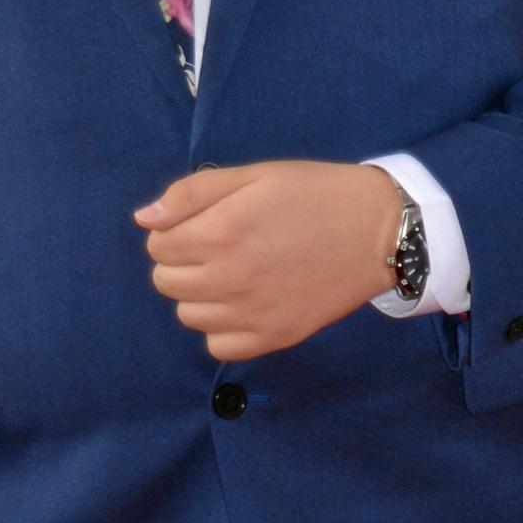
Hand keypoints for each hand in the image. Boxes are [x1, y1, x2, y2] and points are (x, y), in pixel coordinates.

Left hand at [138, 158, 403, 357]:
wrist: (378, 232)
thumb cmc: (314, 195)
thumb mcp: (254, 176)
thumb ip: (192, 194)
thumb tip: (144, 219)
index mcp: (219, 233)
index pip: (157, 245)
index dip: (174, 231)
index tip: (203, 223)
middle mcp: (228, 279)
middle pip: (165, 281)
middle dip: (182, 261)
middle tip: (219, 246)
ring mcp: (250, 315)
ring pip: (188, 315)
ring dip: (200, 294)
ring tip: (234, 273)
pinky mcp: (273, 338)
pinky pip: (218, 347)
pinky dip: (222, 328)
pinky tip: (244, 304)